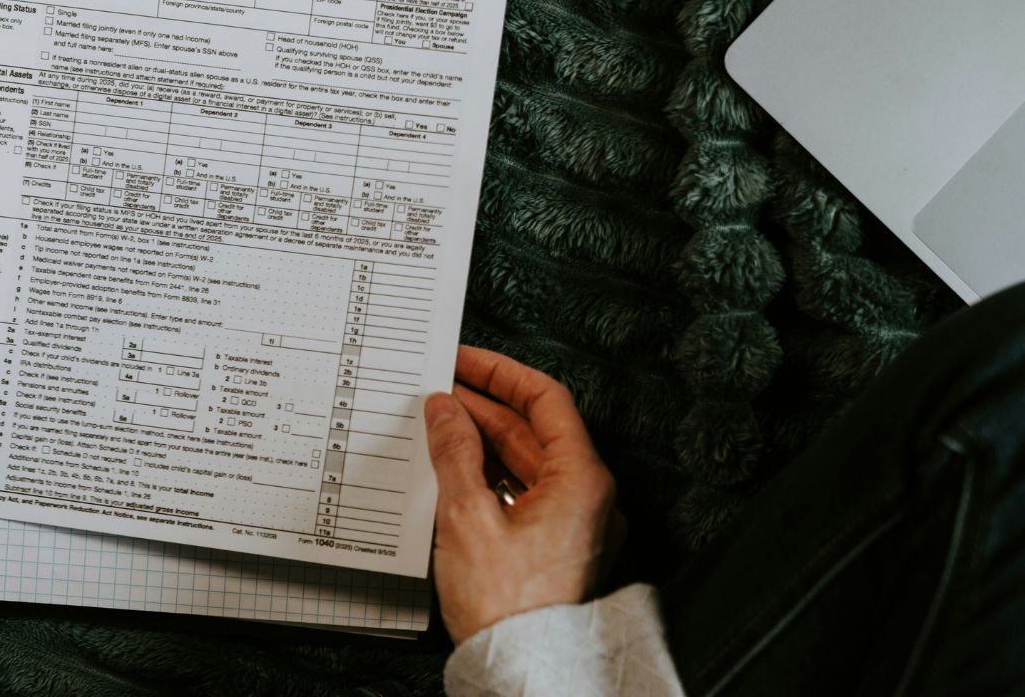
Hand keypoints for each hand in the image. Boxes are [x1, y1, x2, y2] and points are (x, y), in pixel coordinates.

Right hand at [424, 345, 619, 643]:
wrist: (522, 671)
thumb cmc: (508, 607)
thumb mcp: (468, 515)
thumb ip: (454, 452)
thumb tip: (445, 410)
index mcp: (582, 481)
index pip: (546, 400)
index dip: (501, 373)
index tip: (464, 360)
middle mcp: (586, 499)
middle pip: (534, 431)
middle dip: (483, 407)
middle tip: (438, 389)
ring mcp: (572, 525)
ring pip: (525, 463)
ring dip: (482, 441)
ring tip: (438, 425)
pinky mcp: (552, 548)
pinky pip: (521, 493)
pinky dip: (487, 475)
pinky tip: (452, 469)